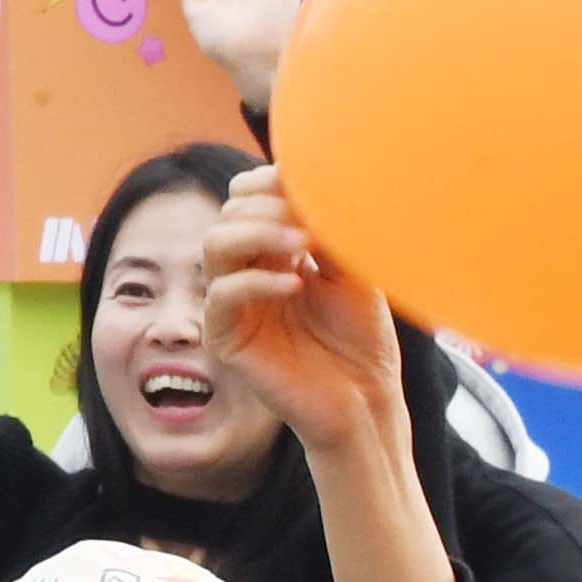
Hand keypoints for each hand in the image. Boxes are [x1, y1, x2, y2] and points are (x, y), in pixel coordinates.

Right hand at [199, 165, 406, 453]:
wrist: (366, 400)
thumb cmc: (364, 337)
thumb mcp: (352, 270)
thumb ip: (327, 228)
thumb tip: (307, 182)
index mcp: (274, 249)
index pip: (248, 195)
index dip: (269, 182)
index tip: (305, 181)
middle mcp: (247, 270)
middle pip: (230, 212)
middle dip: (269, 206)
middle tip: (311, 219)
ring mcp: (233, 303)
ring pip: (216, 243)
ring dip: (259, 233)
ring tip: (303, 243)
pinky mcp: (225, 337)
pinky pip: (222, 294)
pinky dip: (256, 281)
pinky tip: (294, 285)